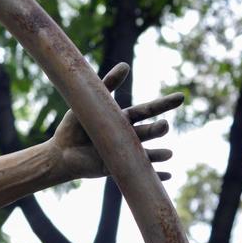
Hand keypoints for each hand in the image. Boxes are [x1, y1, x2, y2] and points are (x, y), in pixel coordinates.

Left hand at [50, 62, 182, 181]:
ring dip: (157, 155)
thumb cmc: (74, 127)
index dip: (163, 104)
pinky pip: (136, 174)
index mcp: (123, 120)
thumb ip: (107, 86)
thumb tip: (126, 65)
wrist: (60, 153)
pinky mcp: (116, 170)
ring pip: (145, 154)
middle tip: (165, 126)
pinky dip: (151, 176)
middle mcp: (128, 137)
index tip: (181, 97)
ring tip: (169, 154)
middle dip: (157, 129)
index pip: (147, 110)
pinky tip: (166, 177)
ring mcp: (124, 154)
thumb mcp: (88, 104)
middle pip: (147, 131)